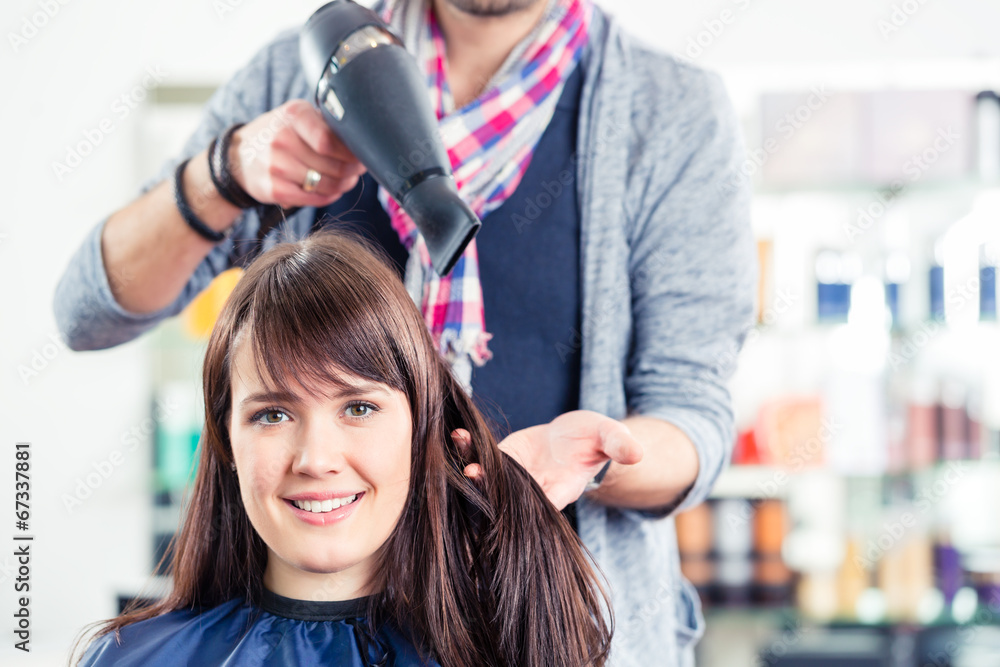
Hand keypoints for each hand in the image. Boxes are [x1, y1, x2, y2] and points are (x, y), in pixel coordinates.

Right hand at [228, 99, 366, 207]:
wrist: (240, 155)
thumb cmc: (281, 133)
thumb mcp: (299, 116)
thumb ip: (327, 125)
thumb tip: (363, 144)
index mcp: (293, 115)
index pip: (329, 140)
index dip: (352, 152)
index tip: (361, 155)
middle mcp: (282, 139)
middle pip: (334, 165)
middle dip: (353, 170)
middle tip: (357, 170)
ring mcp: (277, 166)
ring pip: (328, 184)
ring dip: (344, 185)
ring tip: (347, 180)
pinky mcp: (275, 190)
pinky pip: (315, 199)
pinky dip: (329, 196)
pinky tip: (332, 189)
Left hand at [454, 411, 643, 510]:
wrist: (576, 436)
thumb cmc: (594, 439)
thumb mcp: (610, 437)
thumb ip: (619, 444)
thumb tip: (637, 453)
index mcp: (558, 491)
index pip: (537, 504)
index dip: (520, 501)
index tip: (506, 492)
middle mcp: (531, 490)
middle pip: (506, 496)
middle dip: (487, 486)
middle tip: (472, 473)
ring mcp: (514, 477)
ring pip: (489, 479)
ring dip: (471, 464)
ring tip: (458, 444)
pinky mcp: (501, 460)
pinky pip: (482, 458)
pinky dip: (469, 449)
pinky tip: (457, 434)